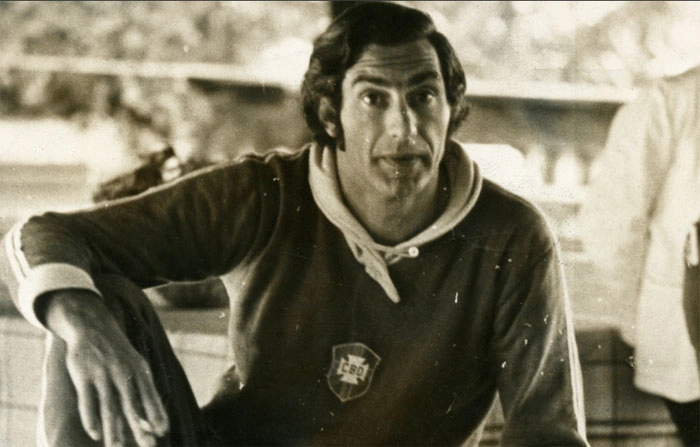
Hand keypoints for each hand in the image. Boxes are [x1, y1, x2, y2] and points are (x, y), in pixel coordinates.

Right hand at [43, 290, 169, 445]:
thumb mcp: (135, 365)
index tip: (162, 431)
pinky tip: (95, 434)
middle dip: (139, 427)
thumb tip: (151, 419)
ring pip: (109, 407)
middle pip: (132, 405)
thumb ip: (141, 390)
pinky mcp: (83, 376)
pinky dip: (90, 418)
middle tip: (148, 445)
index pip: (150, 395)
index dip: (156, 413)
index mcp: (139, 369)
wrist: (93, 325)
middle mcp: (122, 372)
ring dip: (113, 429)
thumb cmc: (119, 354)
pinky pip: (88, 401)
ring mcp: (102, 374)